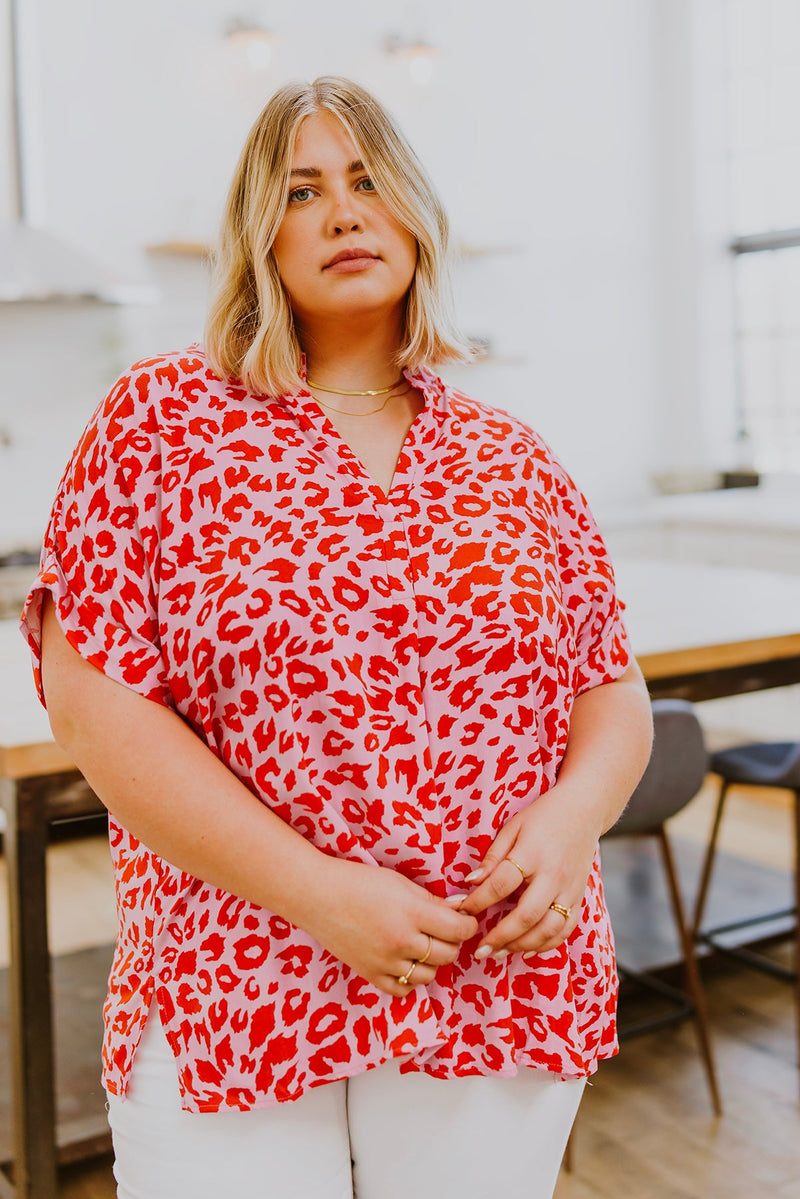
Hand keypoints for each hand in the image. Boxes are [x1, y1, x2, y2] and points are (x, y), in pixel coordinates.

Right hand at [301, 858, 478, 996]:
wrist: (316, 896)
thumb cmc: (358, 881)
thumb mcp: (399, 882)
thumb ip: (432, 900)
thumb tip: (460, 910)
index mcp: (412, 913)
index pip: (459, 930)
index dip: (468, 924)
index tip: (465, 919)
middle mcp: (402, 941)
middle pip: (448, 954)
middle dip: (452, 941)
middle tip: (443, 929)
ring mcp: (386, 961)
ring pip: (429, 974)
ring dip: (432, 961)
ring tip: (422, 944)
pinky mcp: (370, 974)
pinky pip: (403, 989)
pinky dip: (410, 979)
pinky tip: (406, 961)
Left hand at [455, 783, 600, 958]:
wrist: (584, 810)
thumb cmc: (543, 817)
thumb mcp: (513, 827)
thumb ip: (493, 857)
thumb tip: (470, 882)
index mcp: (532, 854)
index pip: (501, 884)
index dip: (478, 901)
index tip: (461, 911)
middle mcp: (553, 875)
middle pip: (527, 915)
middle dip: (500, 937)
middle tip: (479, 950)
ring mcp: (570, 889)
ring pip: (548, 929)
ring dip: (522, 946)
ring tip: (499, 953)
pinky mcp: (579, 897)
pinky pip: (565, 929)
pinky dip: (546, 945)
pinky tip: (526, 950)